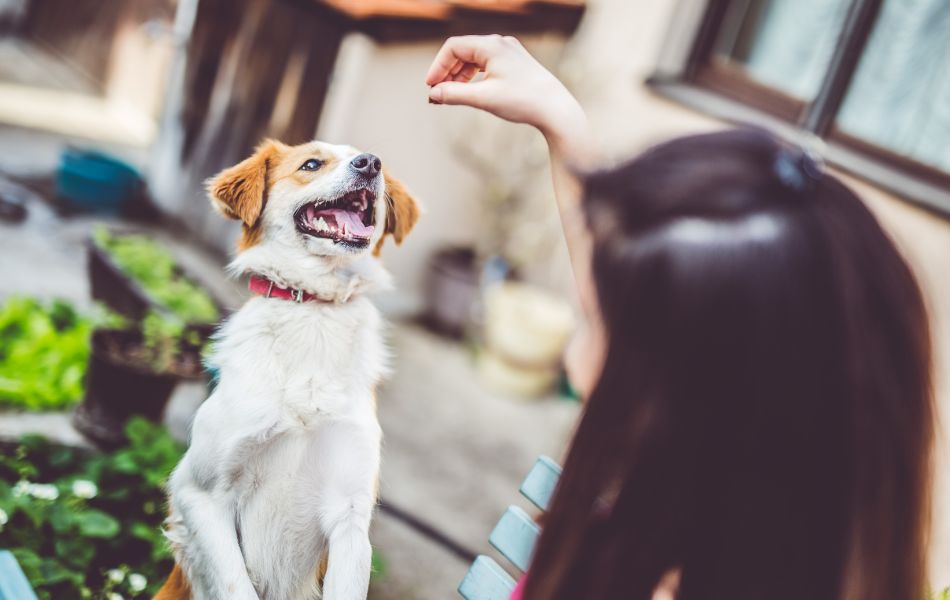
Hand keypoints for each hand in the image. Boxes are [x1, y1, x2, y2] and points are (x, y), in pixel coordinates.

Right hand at [425, 35, 588, 155]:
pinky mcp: (515, 63)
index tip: (430, 87)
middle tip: (436, 95)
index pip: (453, 47)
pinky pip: (486, 65)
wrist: (556, 109)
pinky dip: (474, 77)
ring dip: (459, 76)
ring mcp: (509, 52)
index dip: (438, 66)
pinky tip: (469, 91)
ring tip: (450, 96)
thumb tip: (433, 94)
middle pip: (463, 52)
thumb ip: (454, 95)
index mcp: (491, 45)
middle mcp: (500, 43)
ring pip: (474, 59)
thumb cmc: (523, 100)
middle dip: (447, 73)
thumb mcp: (484, 98)